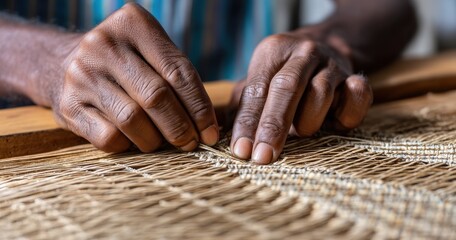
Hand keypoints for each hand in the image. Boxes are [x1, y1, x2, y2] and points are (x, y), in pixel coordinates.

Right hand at [54, 3, 217, 151]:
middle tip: (191, 143)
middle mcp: (104, 45)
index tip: (210, 132)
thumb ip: (177, 77)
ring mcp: (82, 75)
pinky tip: (134, 141)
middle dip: (181, 127)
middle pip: (156, 97)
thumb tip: (207, 126)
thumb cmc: (124, 63)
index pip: (178, 72)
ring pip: (132, 120)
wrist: (61, 64)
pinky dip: (128, 145)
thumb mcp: (150, 52)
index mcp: (133, 25)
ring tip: (163, 143)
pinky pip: (108, 137)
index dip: (200, 108)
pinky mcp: (68, 106)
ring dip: (155, 140)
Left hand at [230, 33, 372, 163]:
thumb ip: (241, 106)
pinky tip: (335, 123)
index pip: (257, 90)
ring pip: (321, 95)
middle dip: (273, 126)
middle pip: (287, 88)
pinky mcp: (356, 77)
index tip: (241, 151)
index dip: (248, 122)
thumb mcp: (258, 82)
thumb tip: (222, 138)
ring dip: (308, 121)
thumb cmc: (283, 76)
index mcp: (273, 52)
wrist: (326, 48)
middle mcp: (303, 53)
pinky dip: (346, 115)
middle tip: (263, 157)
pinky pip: (357, 97)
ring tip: (302, 130)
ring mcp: (332, 64)